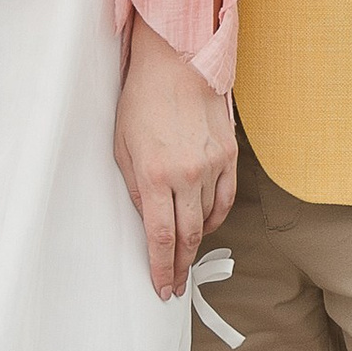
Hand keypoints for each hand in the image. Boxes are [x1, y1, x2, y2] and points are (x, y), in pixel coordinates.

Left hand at [114, 17, 237, 297]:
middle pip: (188, 236)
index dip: (163, 268)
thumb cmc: (141, 101)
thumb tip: (147, 221)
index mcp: (154, 175)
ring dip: (196, 241)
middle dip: (181, 265)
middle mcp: (186, 175)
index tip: (163, 286)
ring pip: (208, 220)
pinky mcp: (229, 156)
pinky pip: (226, 200)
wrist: (176, 64)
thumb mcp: (122, 147)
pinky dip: (216, 218)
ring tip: (186, 254)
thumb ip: (135, 188)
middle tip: (177, 283)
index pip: (161, 237)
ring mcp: (212, 165)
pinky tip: (206, 225)